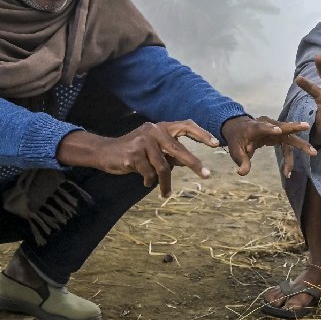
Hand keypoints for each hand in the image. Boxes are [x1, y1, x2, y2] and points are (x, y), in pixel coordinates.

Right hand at [61, 120, 217, 196]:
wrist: (104, 152)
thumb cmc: (133, 151)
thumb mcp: (153, 146)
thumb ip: (169, 151)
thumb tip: (188, 162)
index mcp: (161, 126)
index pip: (186, 126)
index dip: (202, 134)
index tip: (216, 144)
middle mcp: (153, 130)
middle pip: (179, 150)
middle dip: (194, 164)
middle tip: (207, 175)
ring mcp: (143, 142)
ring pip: (163, 167)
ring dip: (165, 183)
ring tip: (165, 193)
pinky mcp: (133, 155)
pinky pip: (149, 174)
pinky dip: (149, 181)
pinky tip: (146, 183)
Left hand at [220, 116, 315, 176]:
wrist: (241, 129)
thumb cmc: (238, 140)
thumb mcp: (235, 151)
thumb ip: (241, 161)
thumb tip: (242, 173)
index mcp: (253, 128)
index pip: (261, 127)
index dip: (269, 129)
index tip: (277, 131)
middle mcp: (267, 125)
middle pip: (282, 127)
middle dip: (294, 128)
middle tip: (306, 126)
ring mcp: (275, 128)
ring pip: (289, 136)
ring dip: (301, 144)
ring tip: (313, 152)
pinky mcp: (280, 134)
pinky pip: (288, 144)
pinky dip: (291, 156)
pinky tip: (292, 168)